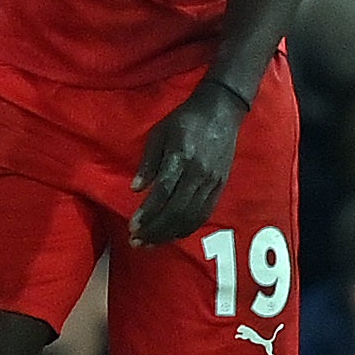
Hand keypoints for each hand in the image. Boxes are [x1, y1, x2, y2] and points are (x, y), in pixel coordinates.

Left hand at [129, 81, 247, 244]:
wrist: (221, 111)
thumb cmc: (185, 120)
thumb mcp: (159, 133)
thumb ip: (148, 162)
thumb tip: (135, 190)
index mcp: (182, 157)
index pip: (163, 192)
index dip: (148, 213)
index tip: (132, 227)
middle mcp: (199, 173)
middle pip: (177, 211)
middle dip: (155, 230)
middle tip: (136, 242)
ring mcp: (213, 182)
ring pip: (191, 217)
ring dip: (169, 234)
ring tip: (149, 243)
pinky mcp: (221, 186)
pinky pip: (204, 214)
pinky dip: (187, 228)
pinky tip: (172, 235)